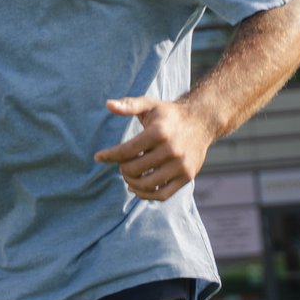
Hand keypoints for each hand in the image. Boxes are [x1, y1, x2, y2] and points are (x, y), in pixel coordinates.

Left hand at [96, 96, 212, 200]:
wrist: (201, 121)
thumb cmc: (169, 114)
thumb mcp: (149, 104)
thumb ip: (129, 105)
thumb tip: (108, 105)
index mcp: (159, 132)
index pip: (127, 150)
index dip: (109, 155)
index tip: (98, 157)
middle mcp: (171, 150)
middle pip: (134, 169)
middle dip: (122, 168)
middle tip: (121, 164)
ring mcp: (181, 165)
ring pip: (146, 184)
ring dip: (131, 182)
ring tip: (128, 175)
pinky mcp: (187, 177)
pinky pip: (162, 194)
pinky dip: (146, 195)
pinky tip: (136, 187)